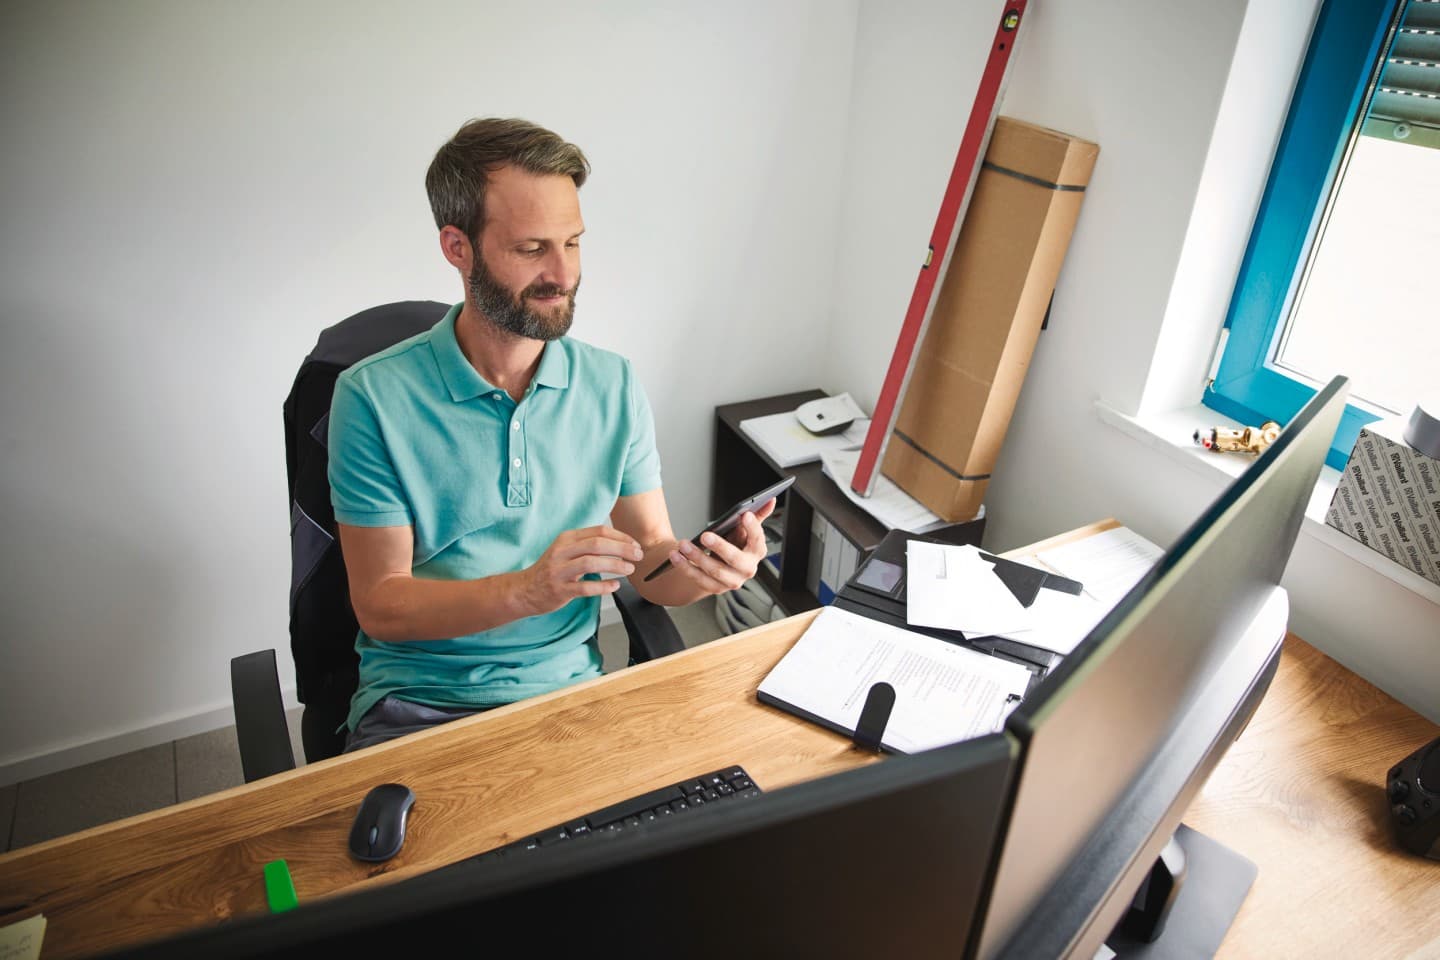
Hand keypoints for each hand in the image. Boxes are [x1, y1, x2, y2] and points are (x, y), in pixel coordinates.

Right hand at [519, 525, 644, 614]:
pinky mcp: (560, 590)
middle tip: (638, 555)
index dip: (621, 537)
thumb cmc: (551, 569)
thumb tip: (620, 541)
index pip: (599, 531)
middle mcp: (562, 552)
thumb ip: (587, 544)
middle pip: (597, 544)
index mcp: (566, 538)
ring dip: (615, 565)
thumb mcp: (566, 550)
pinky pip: (585, 587)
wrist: (524, 589)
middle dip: (622, 548)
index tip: (635, 544)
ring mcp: (559, 571)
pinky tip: (614, 586)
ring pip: (591, 563)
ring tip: (630, 569)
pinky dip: (603, 586)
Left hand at [669, 498, 776, 594]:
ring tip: (683, 544)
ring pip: (714, 571)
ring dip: (696, 557)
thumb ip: (757, 515)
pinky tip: (675, 556)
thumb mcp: (744, 529)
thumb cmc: (734, 543)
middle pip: (735, 559)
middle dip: (719, 546)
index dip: (753, 529)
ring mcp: (732, 581)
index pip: (758, 540)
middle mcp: (747, 569)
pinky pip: (699, 579)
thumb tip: (770, 499)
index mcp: (757, 552)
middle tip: (704, 535)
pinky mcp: (716, 588)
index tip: (745, 515)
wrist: (721, 565)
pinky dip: (685, 567)